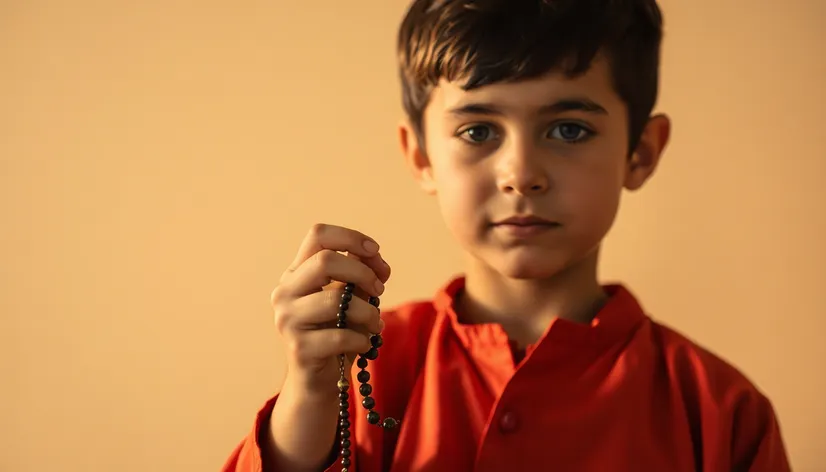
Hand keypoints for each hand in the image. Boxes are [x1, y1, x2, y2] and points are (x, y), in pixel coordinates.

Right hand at [271, 223, 390, 395]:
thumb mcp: (350, 297)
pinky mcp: (299, 348)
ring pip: (337, 300)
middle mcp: (285, 292)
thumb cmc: (336, 331)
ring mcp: (288, 320)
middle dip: (362, 272)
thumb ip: (362, 274)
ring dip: (368, 311)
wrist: (318, 380)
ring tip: (375, 324)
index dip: (350, 237)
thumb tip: (378, 261)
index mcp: (296, 273)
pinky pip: (341, 335)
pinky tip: (365, 344)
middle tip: (378, 290)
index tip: (374, 250)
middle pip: (326, 260)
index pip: (317, 235)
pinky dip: (363, 339)